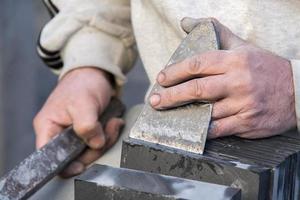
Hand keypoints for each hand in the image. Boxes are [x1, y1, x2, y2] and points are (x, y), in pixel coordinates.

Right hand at [33, 67, 123, 177]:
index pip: (49, 157)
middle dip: (95, 147)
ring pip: (89, 151)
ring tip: (112, 123)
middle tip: (108, 129)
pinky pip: (99, 143)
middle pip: (74, 158)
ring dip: (105, 139)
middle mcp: (58, 134)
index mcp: (48, 127)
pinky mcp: (87, 133)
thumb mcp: (83, 103)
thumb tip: (95, 145)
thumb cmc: (83, 84)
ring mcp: (74, 135)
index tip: (82, 165)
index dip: (65, 166)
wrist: (96, 74)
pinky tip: (113, 123)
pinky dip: (109, 135)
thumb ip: (86, 126)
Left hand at [150, 18, 295, 138]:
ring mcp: (243, 104)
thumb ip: (216, 33)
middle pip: (198, 90)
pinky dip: (202, 130)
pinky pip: (219, 129)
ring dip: (184, 114)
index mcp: (235, 60)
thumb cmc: (264, 68)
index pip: (198, 64)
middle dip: (172, 96)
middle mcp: (238, 82)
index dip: (176, 71)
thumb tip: (188, 22)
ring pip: (206, 112)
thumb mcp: (243, 46)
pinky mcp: (248, 123)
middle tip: (156, 100)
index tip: (162, 78)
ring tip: (167, 115)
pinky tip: (190, 128)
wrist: (298, 91)